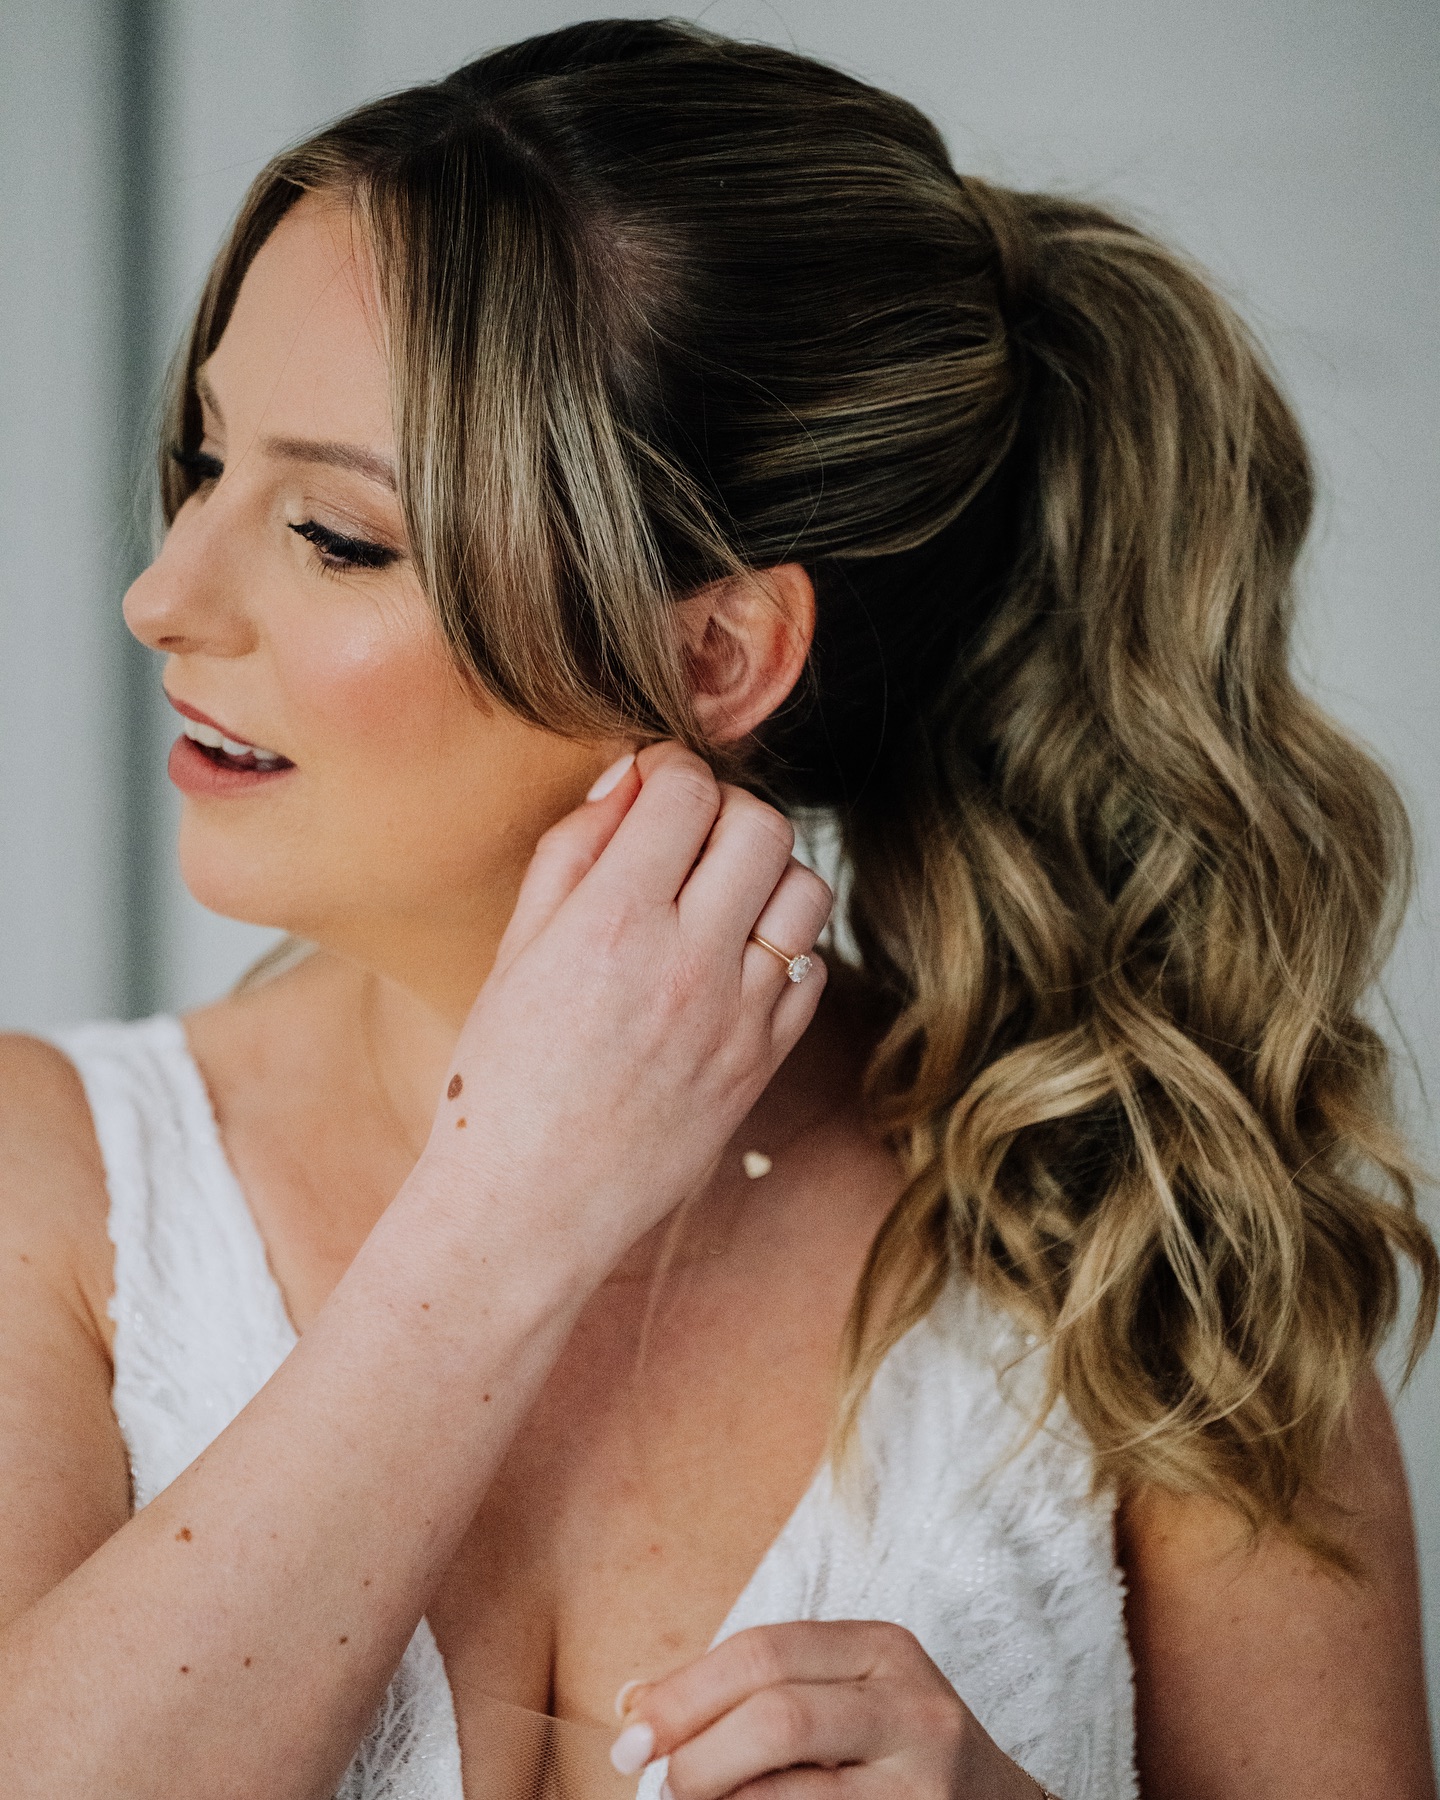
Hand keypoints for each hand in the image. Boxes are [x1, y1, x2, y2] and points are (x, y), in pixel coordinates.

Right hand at [418, 743, 832, 1276]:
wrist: (529, 1207)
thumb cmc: (501, 1080)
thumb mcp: (514, 951)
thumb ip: (572, 853)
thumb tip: (629, 780)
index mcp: (613, 922)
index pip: (687, 792)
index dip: (671, 770)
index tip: (653, 786)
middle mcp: (689, 961)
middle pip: (762, 825)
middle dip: (726, 809)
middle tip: (688, 834)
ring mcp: (738, 1015)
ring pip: (804, 890)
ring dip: (766, 873)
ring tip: (719, 893)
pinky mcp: (764, 1062)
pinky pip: (812, 967)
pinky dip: (783, 944)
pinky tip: (733, 958)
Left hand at [609, 1621, 1049, 1799]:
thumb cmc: (891, 1754)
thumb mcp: (841, 1698)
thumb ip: (754, 1691)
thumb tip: (635, 1703)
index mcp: (881, 1649)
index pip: (764, 1650)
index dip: (685, 1692)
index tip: (629, 1735)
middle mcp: (911, 1706)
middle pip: (776, 1714)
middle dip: (695, 1754)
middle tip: (653, 1784)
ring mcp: (922, 1779)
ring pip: (790, 1789)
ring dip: (719, 1799)